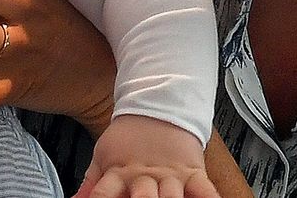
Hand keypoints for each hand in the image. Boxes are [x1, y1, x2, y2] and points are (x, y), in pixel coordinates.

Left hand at [75, 115, 218, 197]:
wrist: (158, 107)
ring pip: (171, 196)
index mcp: (119, 173)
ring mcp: (170, 175)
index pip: (103, 193)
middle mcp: (145, 176)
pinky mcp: (192, 172)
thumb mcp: (104, 157)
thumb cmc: (130, 139)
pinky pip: (204, 190)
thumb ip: (91, 184)